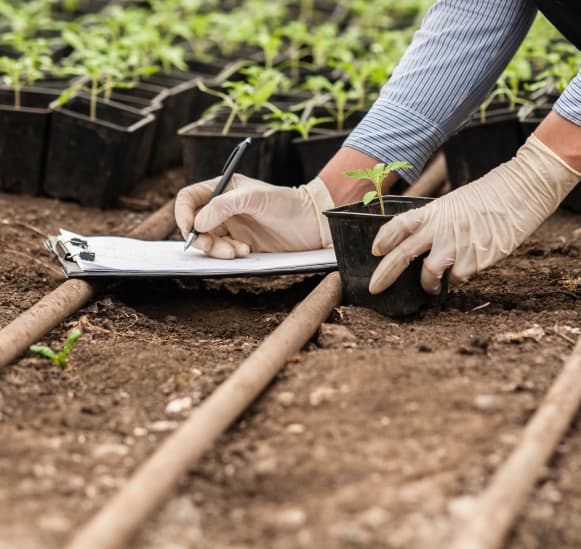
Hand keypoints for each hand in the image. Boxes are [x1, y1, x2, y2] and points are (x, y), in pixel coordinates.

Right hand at [174, 174, 334, 257]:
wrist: (311, 223)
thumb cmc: (286, 203)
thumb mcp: (254, 198)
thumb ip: (223, 206)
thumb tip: (198, 223)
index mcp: (222, 189)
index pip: (189, 199)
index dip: (183, 214)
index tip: (190, 229)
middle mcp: (222, 208)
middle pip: (195, 225)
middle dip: (202, 238)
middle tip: (215, 247)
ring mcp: (231, 226)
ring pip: (208, 241)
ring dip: (217, 249)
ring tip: (239, 251)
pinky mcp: (240, 243)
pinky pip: (223, 252)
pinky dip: (229, 254)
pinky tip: (247, 252)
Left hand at [369, 134, 580, 294]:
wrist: (522, 191)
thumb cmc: (484, 199)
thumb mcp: (451, 204)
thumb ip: (431, 223)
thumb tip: (411, 247)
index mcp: (433, 211)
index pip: (399, 224)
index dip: (384, 238)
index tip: (375, 251)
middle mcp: (442, 228)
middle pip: (404, 254)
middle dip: (385, 274)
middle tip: (375, 288)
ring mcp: (459, 244)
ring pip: (430, 273)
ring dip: (427, 284)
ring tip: (432, 286)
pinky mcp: (477, 259)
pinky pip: (458, 278)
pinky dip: (457, 279)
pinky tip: (465, 269)